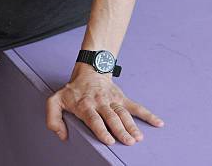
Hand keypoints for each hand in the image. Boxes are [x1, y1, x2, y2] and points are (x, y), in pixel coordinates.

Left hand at [46, 63, 163, 144]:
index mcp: (85, 105)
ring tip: (138, 138)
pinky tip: (158, 123)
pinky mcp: (122, 98)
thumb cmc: (73, 90)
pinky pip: (136, 106)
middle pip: (111, 117)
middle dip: (120, 130)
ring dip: (132, 125)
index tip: (109, 139)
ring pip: (123, 113)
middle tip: (129, 141)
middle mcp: (100, 102)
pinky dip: (148, 114)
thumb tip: (62, 135)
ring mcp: (112, 100)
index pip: (94, 118)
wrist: (89, 70)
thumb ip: (53, 118)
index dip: (101, 129)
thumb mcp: (56, 100)